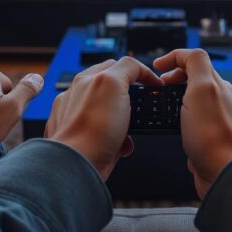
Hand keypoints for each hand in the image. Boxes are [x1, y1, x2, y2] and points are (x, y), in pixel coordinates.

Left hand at [45, 57, 162, 179]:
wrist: (77, 166)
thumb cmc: (92, 128)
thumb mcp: (113, 83)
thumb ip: (126, 68)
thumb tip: (136, 69)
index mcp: (86, 79)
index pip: (118, 65)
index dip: (140, 73)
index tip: (155, 85)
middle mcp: (80, 97)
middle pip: (116, 90)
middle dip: (133, 99)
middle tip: (144, 107)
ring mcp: (81, 120)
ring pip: (114, 114)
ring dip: (128, 122)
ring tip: (131, 131)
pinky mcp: (85, 141)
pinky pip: (109, 136)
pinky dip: (120, 141)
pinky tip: (122, 147)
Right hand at [154, 49, 231, 197]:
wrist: (227, 175)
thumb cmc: (213, 137)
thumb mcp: (202, 88)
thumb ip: (196, 64)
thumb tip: (187, 56)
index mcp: (222, 86)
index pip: (197, 59)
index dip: (174, 58)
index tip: (157, 67)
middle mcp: (228, 102)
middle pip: (199, 80)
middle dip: (177, 81)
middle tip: (160, 92)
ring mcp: (225, 123)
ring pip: (199, 105)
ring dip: (182, 104)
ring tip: (167, 114)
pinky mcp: (220, 143)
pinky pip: (202, 127)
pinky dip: (188, 125)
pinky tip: (180, 135)